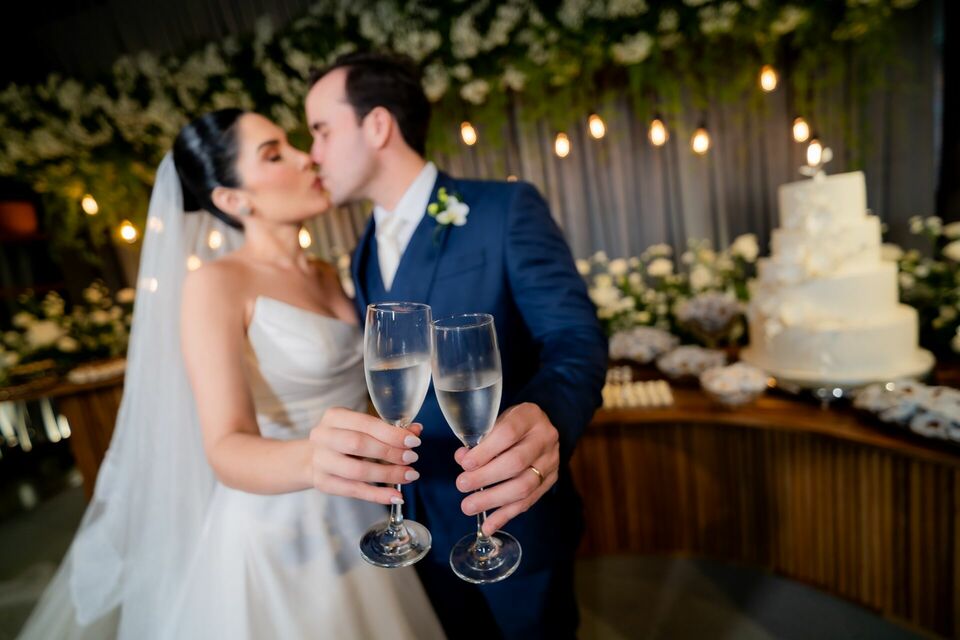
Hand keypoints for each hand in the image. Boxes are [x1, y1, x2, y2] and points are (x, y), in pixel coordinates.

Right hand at [309, 407, 422, 504]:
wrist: (312, 458)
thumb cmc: (343, 439)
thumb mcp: (362, 428)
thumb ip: (388, 429)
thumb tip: (416, 431)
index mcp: (335, 416)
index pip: (366, 424)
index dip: (391, 434)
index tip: (413, 442)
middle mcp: (323, 437)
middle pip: (359, 445)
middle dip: (390, 452)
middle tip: (412, 458)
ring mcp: (321, 461)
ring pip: (357, 470)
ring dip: (387, 474)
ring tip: (409, 475)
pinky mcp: (323, 483)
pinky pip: (354, 491)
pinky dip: (378, 495)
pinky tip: (396, 496)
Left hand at [454, 403, 558, 535]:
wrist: (542, 428)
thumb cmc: (514, 423)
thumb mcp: (497, 420)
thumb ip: (480, 439)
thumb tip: (462, 458)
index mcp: (530, 416)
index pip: (508, 433)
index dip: (486, 451)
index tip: (465, 464)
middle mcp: (545, 439)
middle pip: (516, 462)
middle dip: (485, 477)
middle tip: (462, 485)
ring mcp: (550, 462)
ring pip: (524, 486)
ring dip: (493, 499)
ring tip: (469, 506)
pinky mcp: (550, 482)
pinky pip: (528, 502)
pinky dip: (505, 516)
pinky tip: (488, 526)